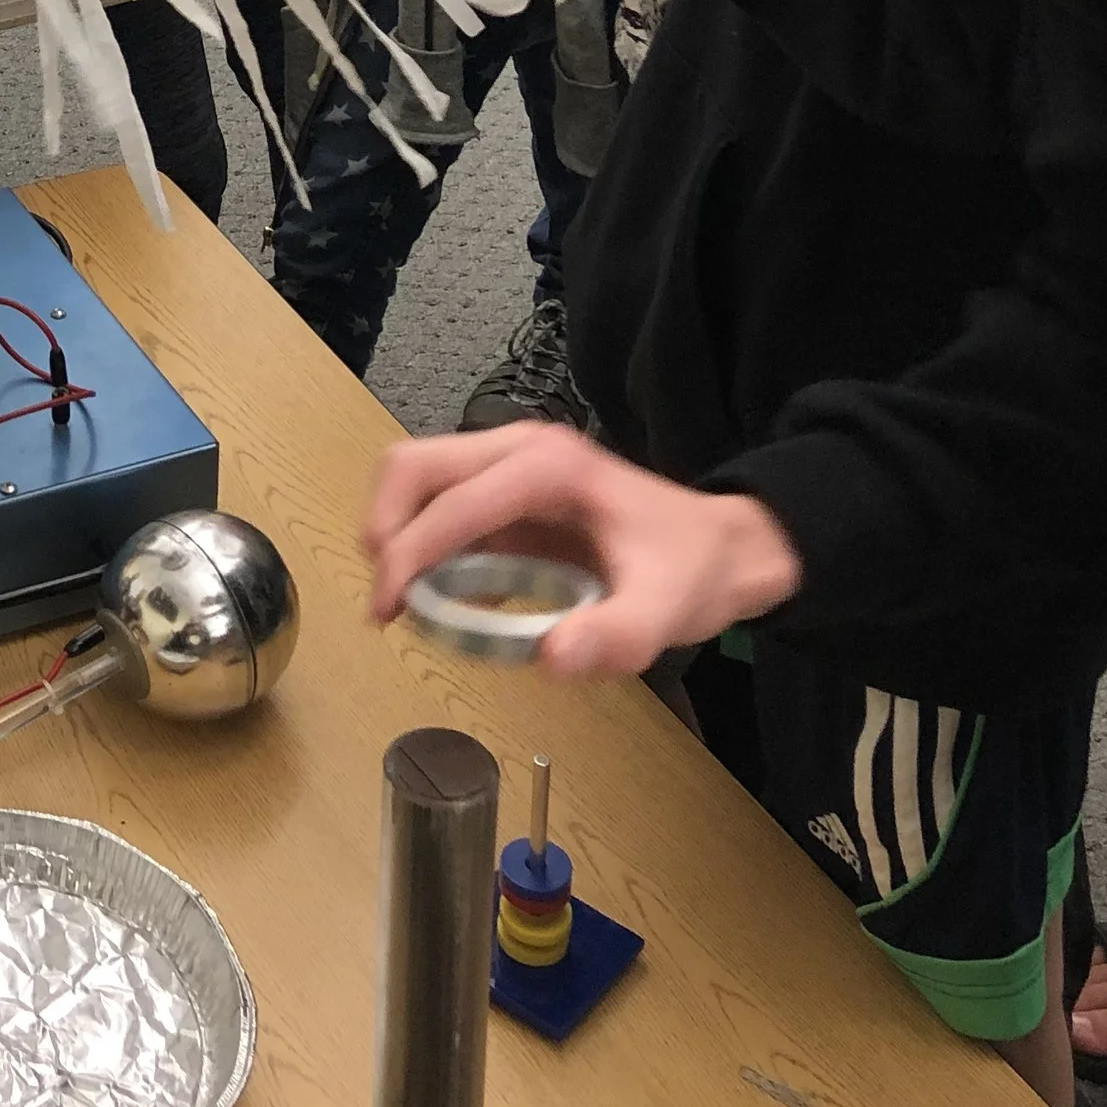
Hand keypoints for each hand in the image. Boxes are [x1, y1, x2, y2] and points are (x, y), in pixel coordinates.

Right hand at [364, 424, 802, 673]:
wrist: (721, 546)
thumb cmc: (692, 572)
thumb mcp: (665, 614)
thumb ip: (615, 636)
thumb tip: (550, 657)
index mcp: (548, 468)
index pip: (454, 503)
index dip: (410, 555)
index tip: (386, 613)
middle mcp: (520, 449)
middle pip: (415, 465)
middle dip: (385, 530)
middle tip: (387, 602)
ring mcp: (511, 462)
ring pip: (419, 476)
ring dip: (396, 533)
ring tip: (406, 602)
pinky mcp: (507, 487)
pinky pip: (442, 501)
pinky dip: (422, 540)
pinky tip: (439, 594)